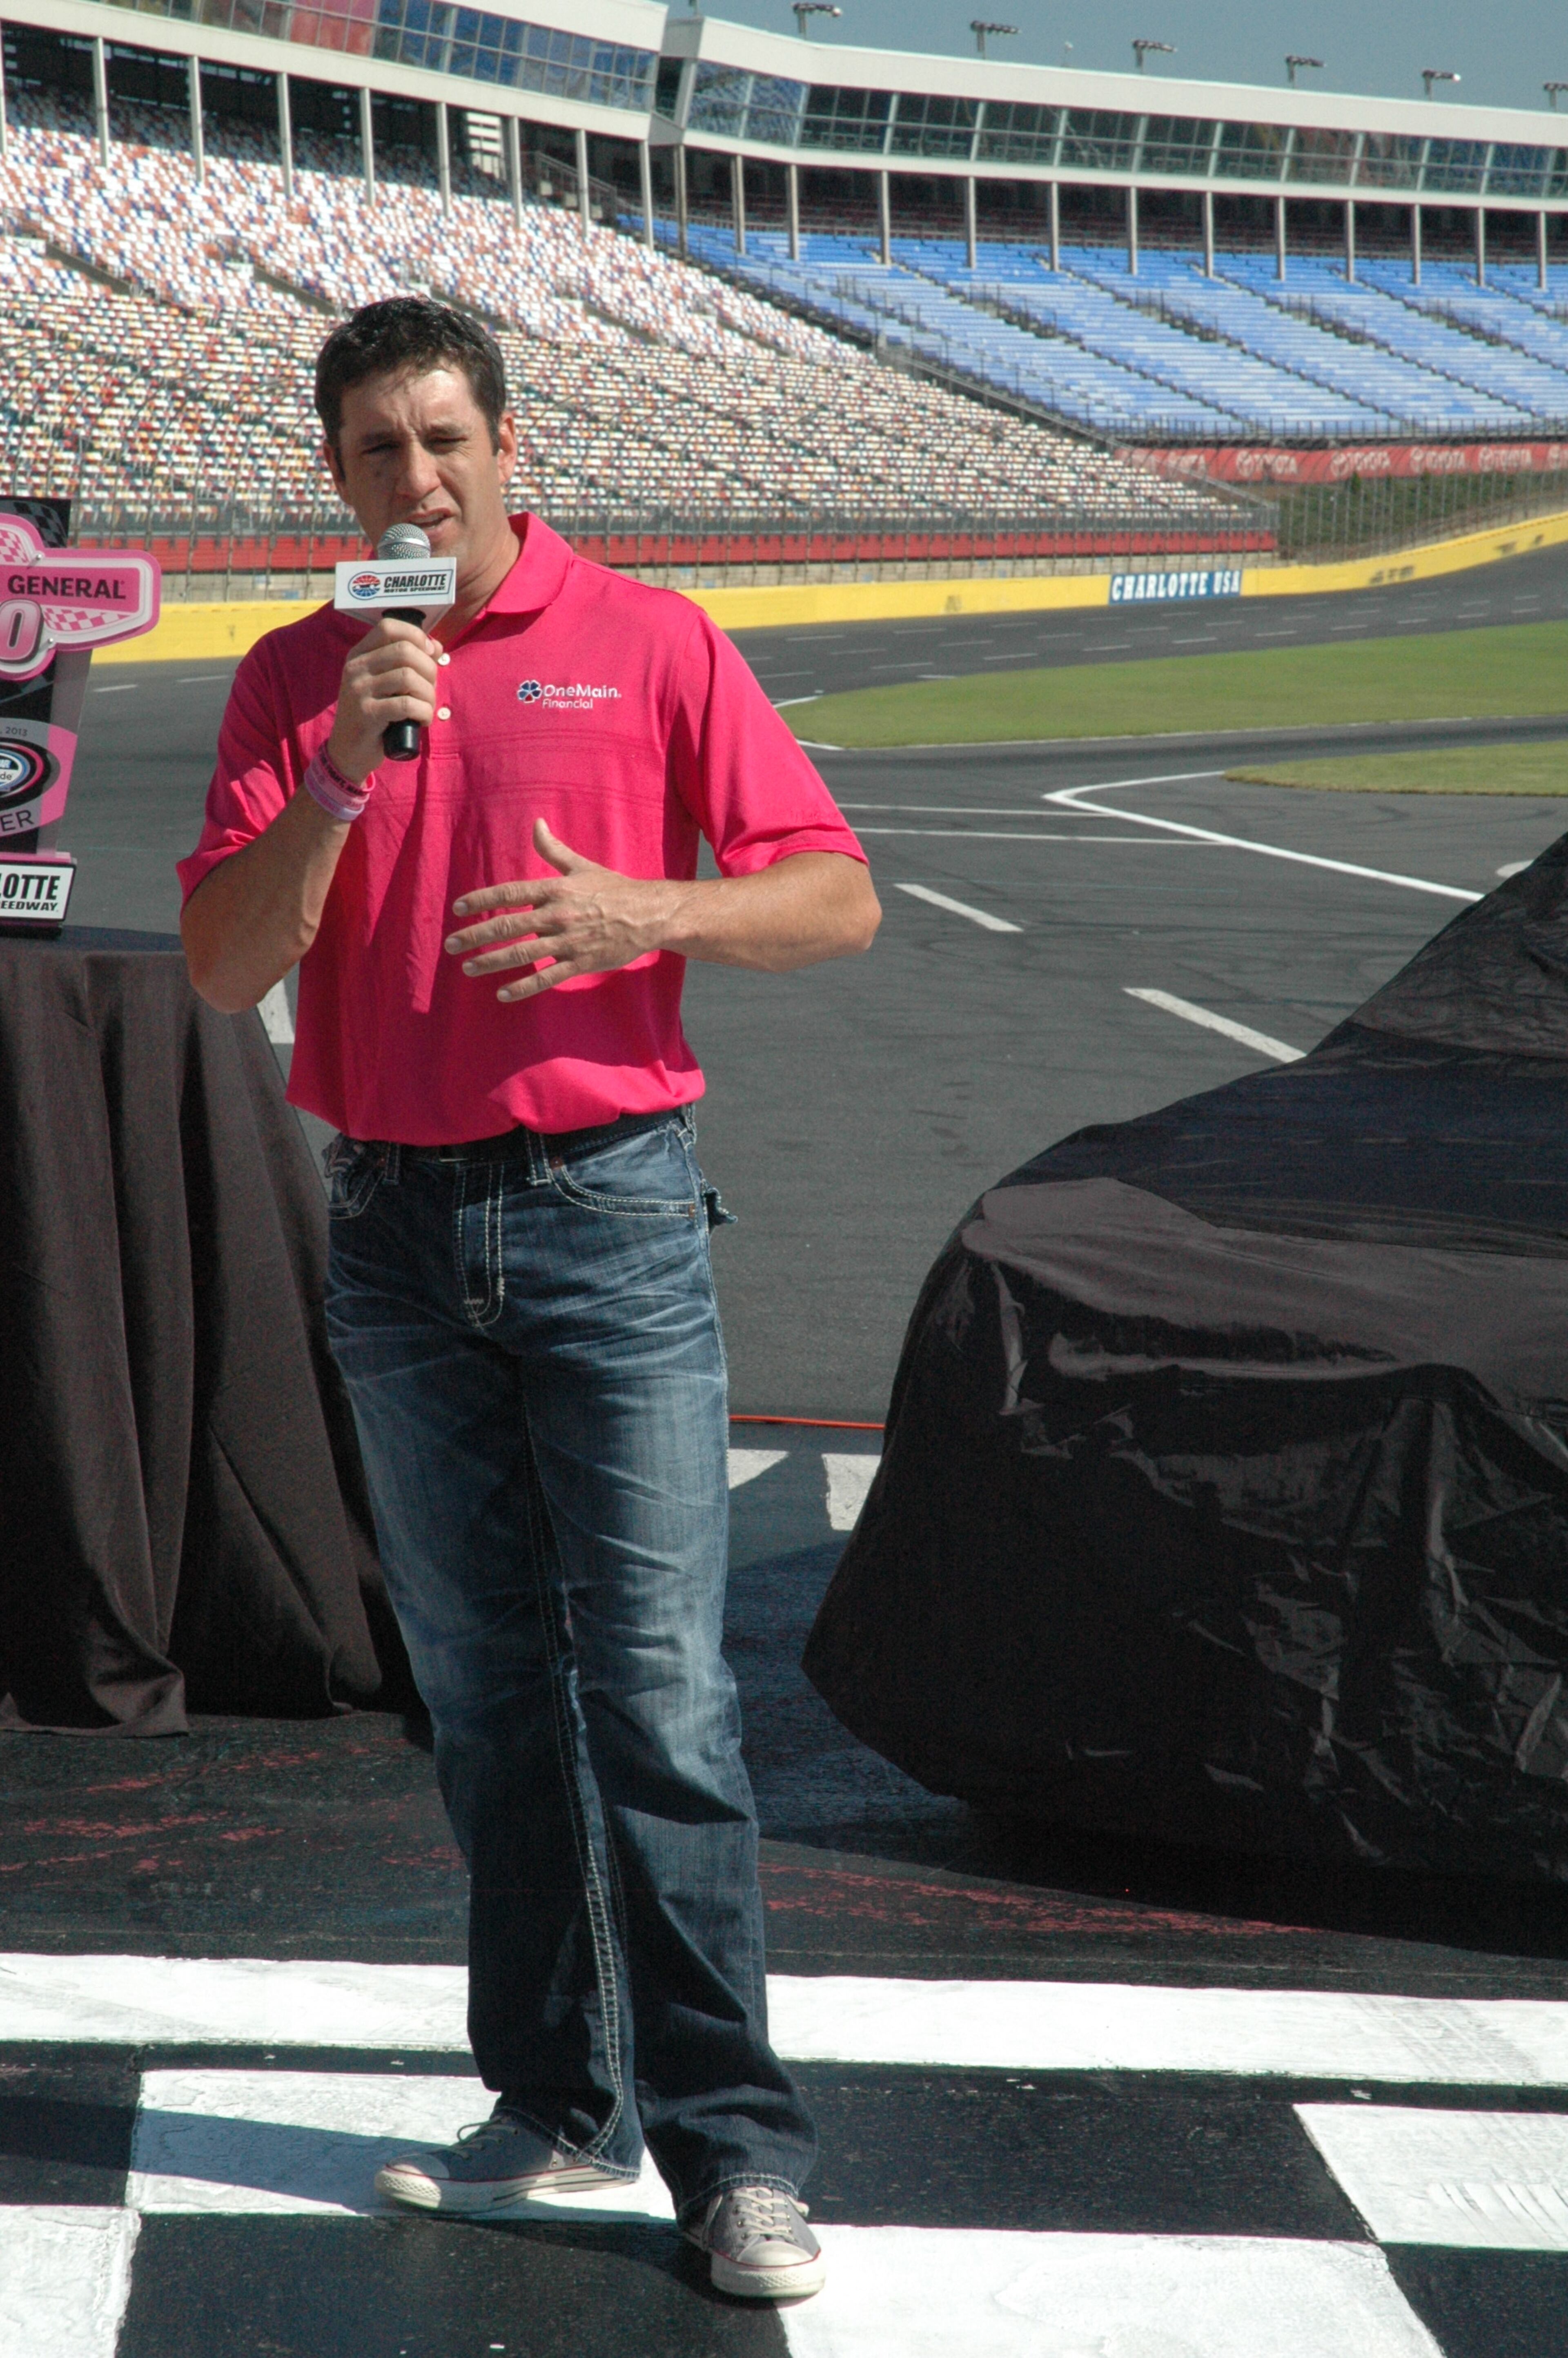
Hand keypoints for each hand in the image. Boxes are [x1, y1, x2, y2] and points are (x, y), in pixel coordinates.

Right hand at [326, 617, 439, 782]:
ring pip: (408, 677)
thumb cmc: (374, 715)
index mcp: (359, 655)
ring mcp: (358, 690)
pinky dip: (424, 712)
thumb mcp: (385, 685)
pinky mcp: (367, 714)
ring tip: (426, 707)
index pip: (389, 627)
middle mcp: (356, 668)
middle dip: (429, 669)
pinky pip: (406, 705)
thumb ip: (406, 663)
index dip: (416, 636)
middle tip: (430, 689)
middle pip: (405, 651)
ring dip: (428, 694)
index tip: (430, 654)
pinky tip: (422, 721)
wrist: (347, 752)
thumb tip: (435, 647)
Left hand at [445, 819, 682, 1002]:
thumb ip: (554, 850)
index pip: (510, 893)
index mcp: (556, 889)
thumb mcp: (582, 866)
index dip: (482, 900)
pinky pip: (547, 977)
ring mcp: (569, 941)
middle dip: (476, 936)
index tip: (459, 908)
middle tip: (452, 944)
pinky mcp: (580, 963)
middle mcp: (558, 914)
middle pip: (509, 926)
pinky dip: (524, 987)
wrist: (650, 915)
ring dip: (492, 962)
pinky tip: (502, 993)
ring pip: (523, 953)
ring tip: (469, 968)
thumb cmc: (614, 889)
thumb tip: (537, 824)